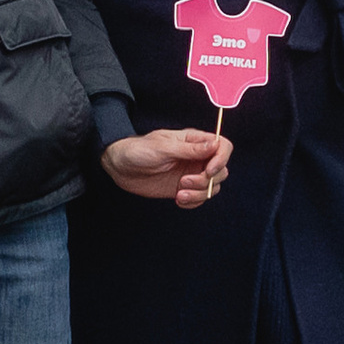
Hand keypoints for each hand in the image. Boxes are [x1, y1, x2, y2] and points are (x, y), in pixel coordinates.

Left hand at [103, 127, 231, 207]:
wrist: (119, 167)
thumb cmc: (138, 150)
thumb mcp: (163, 148)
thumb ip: (190, 149)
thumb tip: (215, 145)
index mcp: (194, 141)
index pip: (223, 146)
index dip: (221, 159)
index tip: (208, 171)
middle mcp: (197, 158)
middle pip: (221, 170)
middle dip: (206, 180)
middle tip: (184, 182)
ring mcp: (192, 173)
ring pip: (213, 186)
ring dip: (199, 194)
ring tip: (179, 194)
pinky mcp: (184, 188)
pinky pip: (200, 198)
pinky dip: (194, 202)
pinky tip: (179, 200)